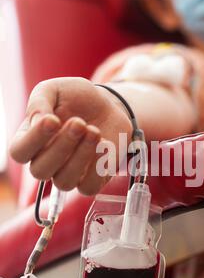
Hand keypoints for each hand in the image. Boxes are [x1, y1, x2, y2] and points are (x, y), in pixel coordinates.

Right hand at [9, 78, 131, 194]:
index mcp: (30, 140)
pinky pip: (88, 188)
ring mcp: (68, 174)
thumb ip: (40, 101)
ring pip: (63, 182)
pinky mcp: (91, 180)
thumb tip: (38, 121)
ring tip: (94, 132)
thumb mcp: (55, 89)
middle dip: (61, 146)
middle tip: (79, 122)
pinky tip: (105, 145)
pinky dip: (97, 168)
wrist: (109, 106)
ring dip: (80, 156)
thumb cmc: (77, 99)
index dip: (34, 139)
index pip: (19, 152)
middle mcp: (45, 161)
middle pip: (40, 170)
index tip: (52, 120)